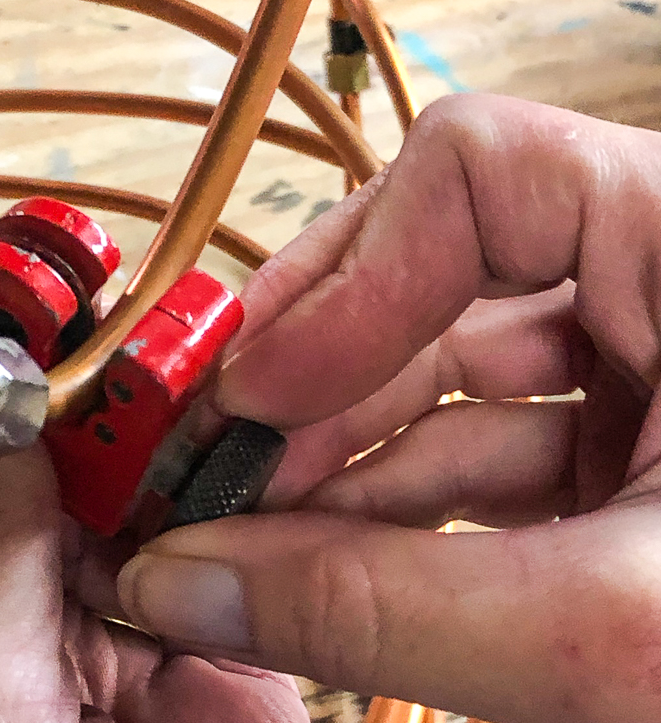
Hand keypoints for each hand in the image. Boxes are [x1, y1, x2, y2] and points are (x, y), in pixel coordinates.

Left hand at [0, 339, 307, 722]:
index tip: (34, 277)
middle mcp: (26, 585)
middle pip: (71, 434)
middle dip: (117, 370)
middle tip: (156, 307)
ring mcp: (135, 608)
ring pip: (169, 475)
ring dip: (201, 418)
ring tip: (228, 354)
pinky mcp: (229, 648)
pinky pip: (253, 545)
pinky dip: (273, 491)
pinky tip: (285, 437)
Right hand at [115, 93, 660, 722]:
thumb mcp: (628, 632)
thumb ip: (389, 608)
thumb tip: (190, 580)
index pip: (475, 172)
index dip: (347, 269)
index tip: (253, 383)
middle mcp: (659, 283)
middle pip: (426, 280)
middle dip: (303, 381)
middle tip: (199, 464)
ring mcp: (641, 372)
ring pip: (438, 380)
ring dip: (327, 459)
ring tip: (231, 532)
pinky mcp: (623, 459)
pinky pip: (474, 456)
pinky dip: (386, 511)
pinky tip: (309, 560)